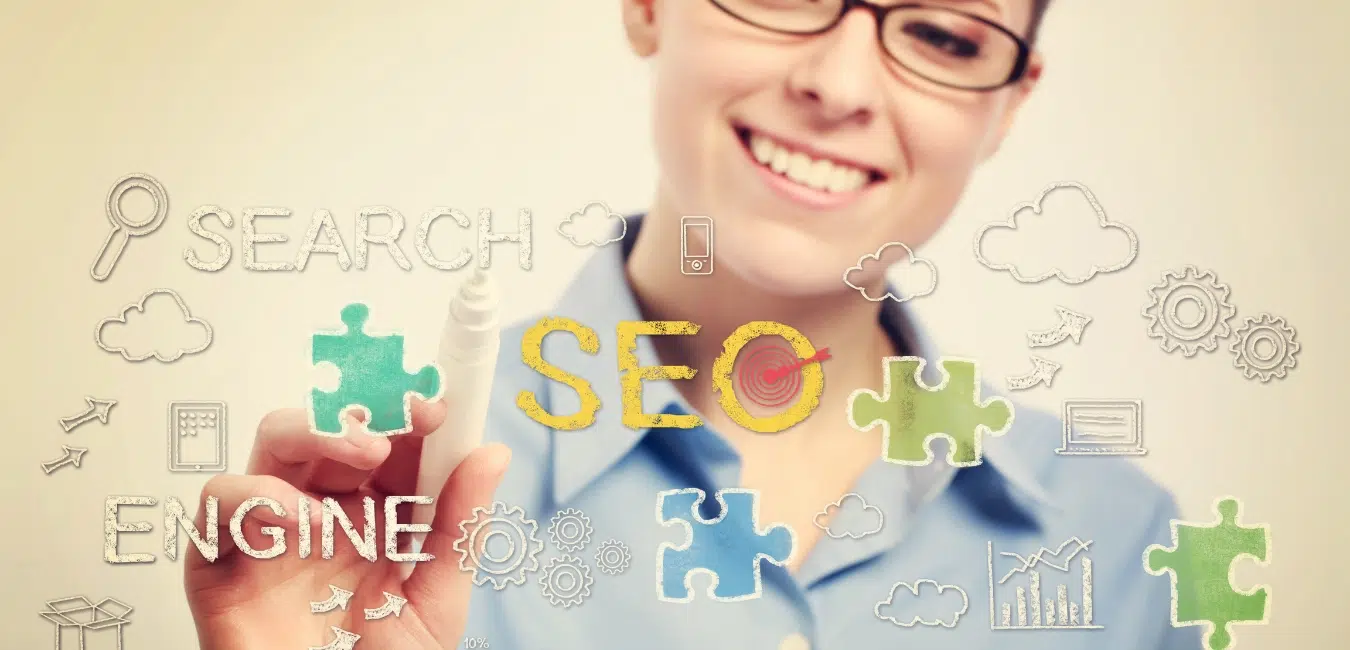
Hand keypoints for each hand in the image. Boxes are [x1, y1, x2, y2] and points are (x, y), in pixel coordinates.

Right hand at [184, 400, 510, 649]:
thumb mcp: (436, 599)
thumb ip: (461, 526)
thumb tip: (492, 454)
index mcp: (376, 517)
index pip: (388, 442)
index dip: (408, 415)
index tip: (436, 406)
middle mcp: (322, 514)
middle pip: (328, 429)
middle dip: (363, 413)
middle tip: (397, 424)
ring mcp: (270, 533)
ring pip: (274, 443)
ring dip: (316, 431)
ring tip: (362, 454)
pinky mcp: (221, 562)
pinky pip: (220, 500)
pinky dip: (258, 493)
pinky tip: (304, 519)